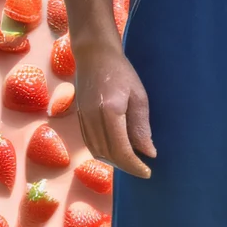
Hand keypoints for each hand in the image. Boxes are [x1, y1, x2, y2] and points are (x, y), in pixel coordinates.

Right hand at [73, 38, 156, 178]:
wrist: (94, 54)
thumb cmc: (121, 72)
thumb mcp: (139, 97)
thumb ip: (141, 127)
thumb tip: (149, 153)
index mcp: (110, 111)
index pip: (121, 150)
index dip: (134, 166)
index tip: (147, 172)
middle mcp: (92, 118)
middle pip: (108, 155)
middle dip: (126, 166)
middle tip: (141, 167)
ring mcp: (82, 118)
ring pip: (97, 152)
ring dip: (114, 161)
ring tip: (130, 160)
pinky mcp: (78, 118)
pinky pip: (90, 144)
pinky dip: (103, 152)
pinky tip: (115, 150)